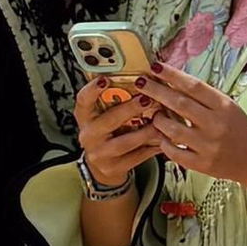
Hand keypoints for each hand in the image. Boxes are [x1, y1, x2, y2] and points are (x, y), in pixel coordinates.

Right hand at [73, 76, 162, 191]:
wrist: (102, 166)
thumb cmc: (107, 133)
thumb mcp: (103, 115)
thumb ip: (115, 99)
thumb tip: (141, 78)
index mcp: (85, 117)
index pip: (83, 100)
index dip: (92, 90)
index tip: (105, 80)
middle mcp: (89, 135)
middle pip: (108, 121)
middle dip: (129, 109)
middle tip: (147, 99)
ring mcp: (100, 154)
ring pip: (125, 142)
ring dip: (146, 131)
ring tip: (161, 122)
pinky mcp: (114, 167)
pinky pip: (137, 157)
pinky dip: (152, 147)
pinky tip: (164, 139)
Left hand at [133, 65, 246, 188]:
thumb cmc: (238, 129)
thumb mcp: (227, 107)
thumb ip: (203, 97)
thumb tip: (173, 80)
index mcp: (224, 106)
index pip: (193, 86)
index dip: (172, 75)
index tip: (155, 67)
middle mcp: (216, 125)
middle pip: (180, 104)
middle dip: (156, 91)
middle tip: (141, 82)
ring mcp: (208, 146)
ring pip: (173, 129)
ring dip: (158, 119)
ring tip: (154, 114)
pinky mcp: (202, 165)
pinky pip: (175, 152)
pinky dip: (164, 143)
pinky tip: (162, 137)